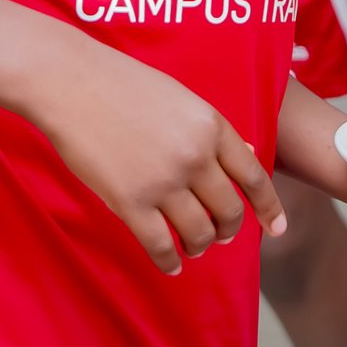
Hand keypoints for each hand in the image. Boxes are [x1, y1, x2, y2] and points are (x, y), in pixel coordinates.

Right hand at [41, 45, 286, 275]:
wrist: (71, 81)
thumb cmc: (122, 83)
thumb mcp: (181, 97)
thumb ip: (212, 130)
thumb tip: (246, 152)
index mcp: (211, 126)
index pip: (253, 176)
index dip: (268, 207)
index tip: (276, 228)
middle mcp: (195, 156)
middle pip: (229, 211)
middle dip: (229, 230)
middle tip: (221, 236)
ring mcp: (164, 181)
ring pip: (199, 233)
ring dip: (200, 246)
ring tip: (193, 247)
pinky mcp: (130, 202)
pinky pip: (161, 245)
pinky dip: (170, 261)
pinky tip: (171, 264)